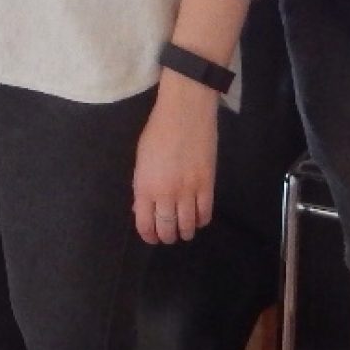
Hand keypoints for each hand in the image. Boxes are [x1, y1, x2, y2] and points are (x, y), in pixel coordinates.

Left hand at [132, 71, 220, 244]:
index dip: (148, 235)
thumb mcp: (141, 159)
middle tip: (168, 236)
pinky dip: (201, 221)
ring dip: (185, 232)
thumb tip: (141, 208)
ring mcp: (188, 190)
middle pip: (167, 228)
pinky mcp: (208, 184)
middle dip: (166, 236)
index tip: (151, 237)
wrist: (185, 112)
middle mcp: (165, 193)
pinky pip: (205, 213)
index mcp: (144, 186)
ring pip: (188, 225)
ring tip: (184, 231)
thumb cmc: (157, 131)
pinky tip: (198, 219)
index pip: (145, 224)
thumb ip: (141, 186)